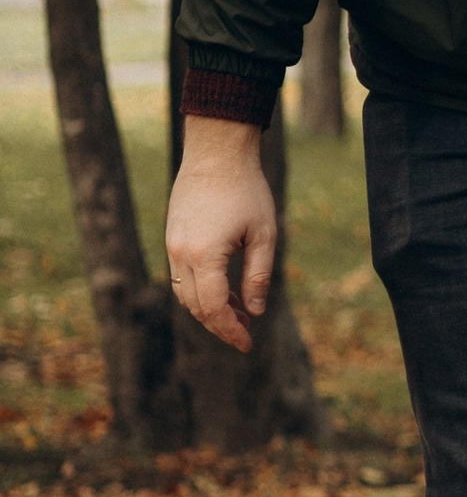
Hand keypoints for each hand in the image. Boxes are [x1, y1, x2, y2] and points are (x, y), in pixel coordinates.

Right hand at [166, 116, 277, 353]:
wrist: (217, 153)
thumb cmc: (246, 190)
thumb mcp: (264, 235)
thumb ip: (258, 276)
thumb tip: (255, 310)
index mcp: (204, 255)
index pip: (212, 307)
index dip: (229, 329)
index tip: (247, 343)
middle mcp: (181, 253)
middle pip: (195, 306)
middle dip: (219, 324)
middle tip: (245, 332)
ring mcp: (172, 245)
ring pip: (184, 293)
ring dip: (208, 308)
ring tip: (238, 311)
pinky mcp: (172, 236)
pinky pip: (180, 275)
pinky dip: (199, 289)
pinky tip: (223, 289)